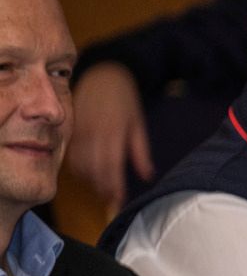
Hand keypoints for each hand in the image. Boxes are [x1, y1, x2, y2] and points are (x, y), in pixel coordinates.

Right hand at [67, 63, 152, 210]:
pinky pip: (70, 154)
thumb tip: (147, 177)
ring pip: (79, 164)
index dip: (114, 187)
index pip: (111, 167)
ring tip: (100, 189)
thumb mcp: (138, 124)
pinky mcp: (69, 128)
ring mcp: (78, 130)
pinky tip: (86, 174)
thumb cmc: (125, 100)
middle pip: (93, 169)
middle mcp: (93, 132)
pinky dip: (77, 167)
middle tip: (110, 200)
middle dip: (101, 188)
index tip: (119, 201)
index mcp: (113, 132)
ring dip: (88, 180)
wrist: (103, 73)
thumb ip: (141, 152)